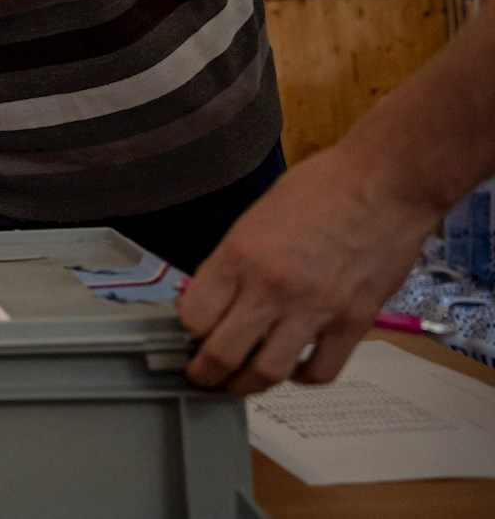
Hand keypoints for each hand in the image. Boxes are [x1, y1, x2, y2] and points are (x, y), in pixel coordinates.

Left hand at [178, 146, 431, 392]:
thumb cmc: (320, 188)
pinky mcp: (354, 323)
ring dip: (247, 385)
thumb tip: (212, 296)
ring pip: (268, 372)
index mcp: (239, 255)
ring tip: (241, 382)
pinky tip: (295, 366)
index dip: (185, 333)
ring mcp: (314, 309)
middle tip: (202, 376)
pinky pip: (321, 371)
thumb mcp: (255, 216)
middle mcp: (272, 287)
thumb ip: (233, 261)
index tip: (186, 336)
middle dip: (205, 374)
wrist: (384, 183)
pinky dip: (302, 378)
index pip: (194, 317)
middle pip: (223, 355)